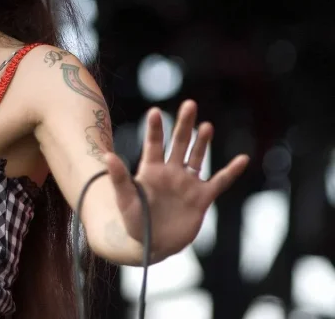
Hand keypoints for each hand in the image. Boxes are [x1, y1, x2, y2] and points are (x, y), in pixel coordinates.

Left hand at [104, 100, 248, 260]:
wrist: (153, 245)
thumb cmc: (134, 222)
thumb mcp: (125, 200)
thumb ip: (119, 178)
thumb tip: (107, 156)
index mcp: (151, 170)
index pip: (153, 144)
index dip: (155, 128)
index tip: (155, 111)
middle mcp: (170, 172)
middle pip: (178, 143)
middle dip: (184, 125)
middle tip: (189, 104)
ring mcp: (187, 184)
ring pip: (197, 157)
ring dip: (202, 142)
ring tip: (206, 125)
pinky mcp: (201, 198)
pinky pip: (219, 182)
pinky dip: (231, 171)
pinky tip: (242, 159)